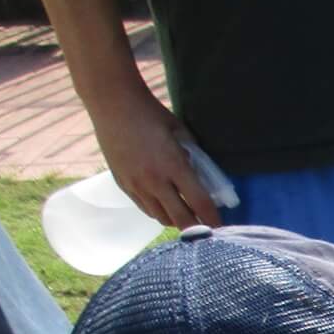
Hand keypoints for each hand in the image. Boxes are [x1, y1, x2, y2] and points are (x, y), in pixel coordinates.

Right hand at [88, 85, 221, 228]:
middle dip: (198, 228)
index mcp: (174, 166)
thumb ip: (194, 157)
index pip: (200, 203)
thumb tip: (205, 178)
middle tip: (207, 228)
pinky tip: (166, 207)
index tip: (221, 227)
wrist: (112, 105)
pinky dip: (158, 213)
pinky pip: (145, 209)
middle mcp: (154, 181)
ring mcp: (136, 185)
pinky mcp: (123, 185)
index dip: (213, 219)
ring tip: (187, 217)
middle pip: (181, 219)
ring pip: (161, 218)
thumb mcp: (181, 133)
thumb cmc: (151, 114)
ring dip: (177, 221)